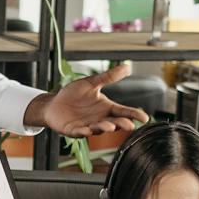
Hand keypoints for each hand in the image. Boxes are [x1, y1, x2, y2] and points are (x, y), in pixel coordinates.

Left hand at [27, 62, 150, 136]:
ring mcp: (88, 126)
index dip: (134, 114)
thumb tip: (127, 67)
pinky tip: (87, 131)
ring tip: (109, 126)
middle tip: (128, 125)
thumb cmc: (73, 95)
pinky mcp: (74, 130)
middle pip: (114, 123)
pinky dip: (84, 132)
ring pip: (99, 129)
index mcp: (106, 107)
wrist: (54, 103)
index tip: (144, 118)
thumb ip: (108, 77)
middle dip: (121, 124)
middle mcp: (100, 119)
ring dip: (104, 128)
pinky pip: (80, 132)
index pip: (123, 111)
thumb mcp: (91, 83)